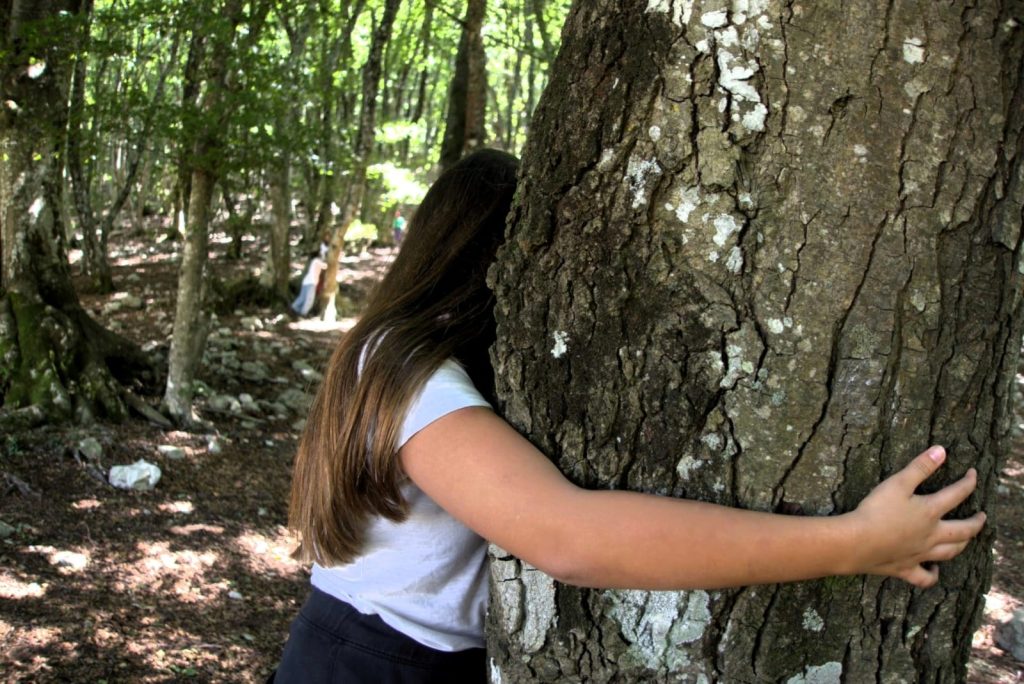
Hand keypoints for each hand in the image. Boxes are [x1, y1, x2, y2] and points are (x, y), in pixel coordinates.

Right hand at [849, 445, 985, 587]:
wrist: (857, 542)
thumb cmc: (876, 511)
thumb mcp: (897, 483)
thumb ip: (920, 467)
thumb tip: (942, 450)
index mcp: (930, 512)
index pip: (957, 495)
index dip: (968, 482)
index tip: (973, 475)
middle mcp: (931, 535)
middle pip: (962, 531)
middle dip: (975, 523)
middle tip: (982, 516)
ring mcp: (920, 554)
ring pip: (949, 552)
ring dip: (961, 545)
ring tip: (966, 540)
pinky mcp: (905, 569)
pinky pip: (924, 577)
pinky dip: (933, 575)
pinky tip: (935, 571)